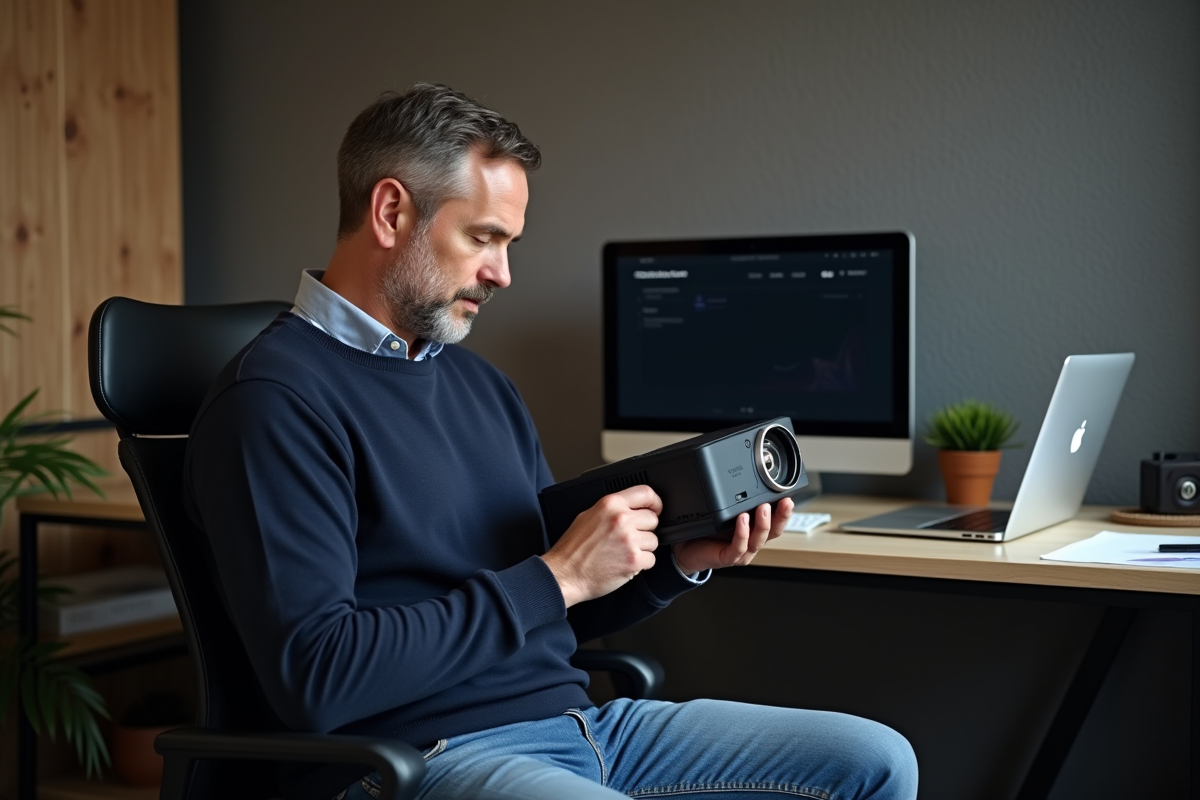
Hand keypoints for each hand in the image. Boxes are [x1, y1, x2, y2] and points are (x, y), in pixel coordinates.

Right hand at [541, 485, 661, 607]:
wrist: (564, 575)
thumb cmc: (572, 549)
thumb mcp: (587, 516)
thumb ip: (611, 509)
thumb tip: (630, 507)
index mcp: (610, 504)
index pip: (646, 493)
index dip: (655, 502)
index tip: (655, 509)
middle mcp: (621, 519)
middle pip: (653, 519)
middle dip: (644, 530)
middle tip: (629, 538)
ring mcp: (628, 540)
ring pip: (654, 541)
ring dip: (642, 548)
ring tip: (623, 553)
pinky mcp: (633, 560)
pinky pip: (651, 559)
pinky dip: (640, 564)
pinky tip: (624, 563)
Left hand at [672, 497, 792, 574]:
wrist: (686, 550)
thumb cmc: (706, 531)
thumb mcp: (723, 511)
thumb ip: (734, 498)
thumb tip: (738, 471)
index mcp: (753, 529)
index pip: (775, 520)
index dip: (784, 510)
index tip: (789, 495)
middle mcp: (751, 541)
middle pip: (774, 531)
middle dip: (782, 516)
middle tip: (785, 501)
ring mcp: (741, 551)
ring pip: (759, 539)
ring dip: (763, 523)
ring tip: (763, 507)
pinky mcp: (728, 558)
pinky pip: (739, 547)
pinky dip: (742, 534)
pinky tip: (742, 521)